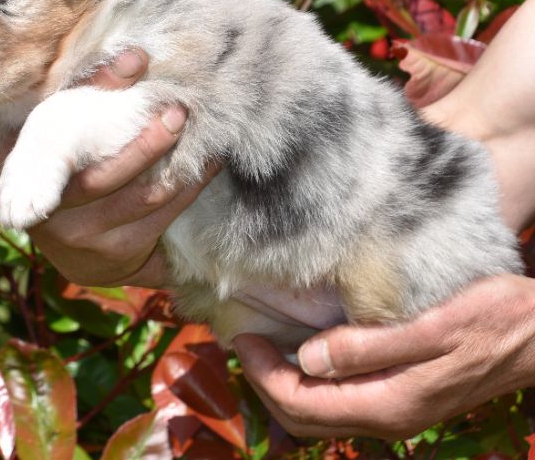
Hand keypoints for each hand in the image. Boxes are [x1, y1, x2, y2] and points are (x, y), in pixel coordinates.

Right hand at [4, 49, 219, 287]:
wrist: (74, 252)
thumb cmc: (68, 173)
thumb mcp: (63, 133)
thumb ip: (93, 92)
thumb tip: (136, 56)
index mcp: (28, 173)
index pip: (52, 150)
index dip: (81, 123)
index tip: (126, 87)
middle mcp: (52, 212)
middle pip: (105, 176)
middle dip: (147, 144)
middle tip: (178, 112)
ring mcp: (85, 237)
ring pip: (143, 197)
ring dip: (178, 164)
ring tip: (203, 134)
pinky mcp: (119, 254)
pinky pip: (163, 216)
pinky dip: (189, 187)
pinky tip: (208, 164)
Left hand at [233, 274, 534, 439]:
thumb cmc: (494, 320)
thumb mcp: (431, 328)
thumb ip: (368, 348)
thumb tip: (309, 358)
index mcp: (390, 404)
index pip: (302, 403)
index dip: (264, 374)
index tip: (244, 338)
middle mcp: (389, 417)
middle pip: (305, 417)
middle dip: (267, 383)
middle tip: (246, 341)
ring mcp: (398, 412)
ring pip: (322, 414)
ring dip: (287, 383)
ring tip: (266, 346)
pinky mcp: (404, 399)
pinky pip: (342, 402)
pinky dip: (313, 382)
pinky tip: (306, 351)